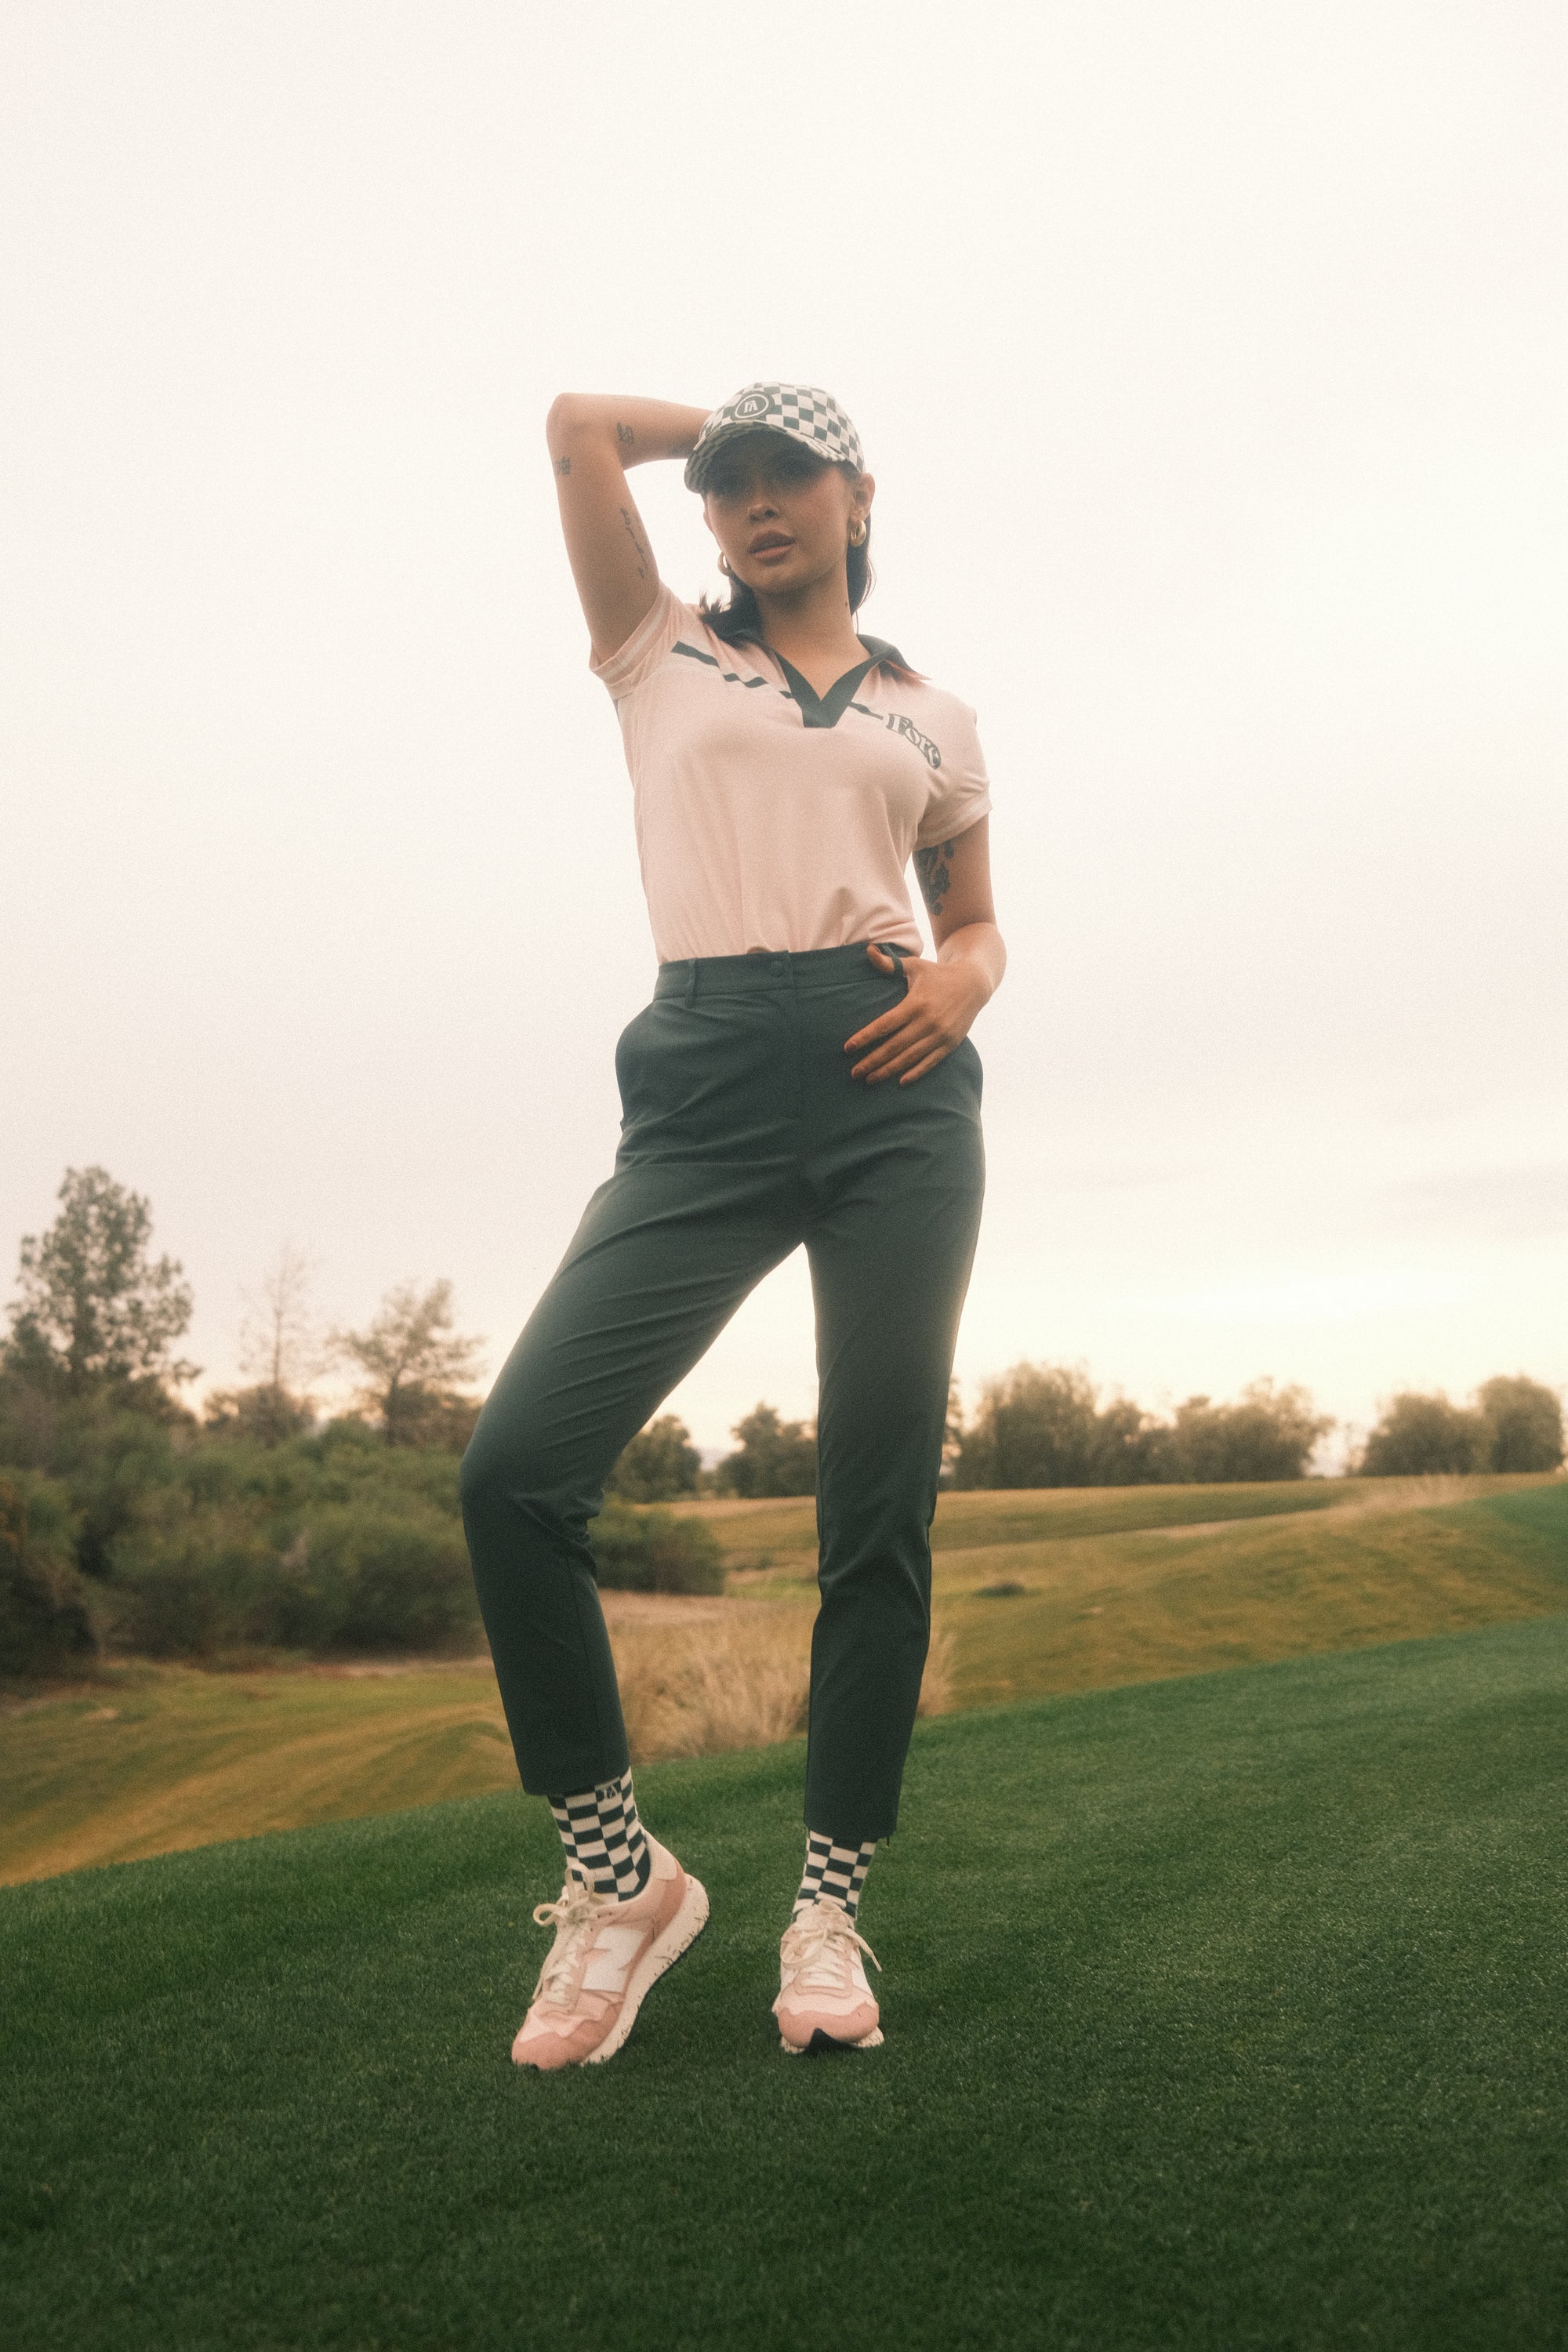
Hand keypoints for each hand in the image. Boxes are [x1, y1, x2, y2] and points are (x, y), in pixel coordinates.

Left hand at [845, 944, 989, 1084]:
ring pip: (910, 1057)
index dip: (865, 1037)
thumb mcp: (914, 966)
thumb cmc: (937, 974)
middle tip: (854, 1072)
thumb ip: (889, 964)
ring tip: (870, 1080)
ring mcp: (940, 1035)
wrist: (973, 983)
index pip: (885, 1024)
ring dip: (888, 1070)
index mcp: (915, 1003)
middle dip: (872, 1061)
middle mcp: (927, 1021)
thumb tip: (867, 950)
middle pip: (894, 1046)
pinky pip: (930, 1062)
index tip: (848, 1048)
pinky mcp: (950, 1043)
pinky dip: (915, 1073)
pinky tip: (900, 1082)